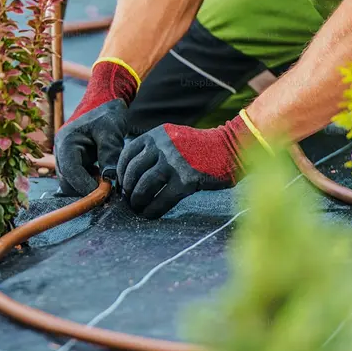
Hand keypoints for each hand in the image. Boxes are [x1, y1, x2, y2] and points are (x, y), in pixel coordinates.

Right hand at [55, 59, 138, 195]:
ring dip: (88, 186)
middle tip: (108, 192)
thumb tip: (110, 179)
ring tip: (107, 184)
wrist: (105, 101)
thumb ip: (110, 154)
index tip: (104, 195)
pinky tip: (103, 177)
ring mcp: (66, 156)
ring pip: (72, 182)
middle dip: (86, 189)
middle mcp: (61, 151)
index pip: (71, 172)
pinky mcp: (73, 160)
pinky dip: (89, 181)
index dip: (85, 186)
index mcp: (66, 142)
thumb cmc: (107, 113)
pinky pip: (78, 178)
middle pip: (67, 181)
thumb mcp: (111, 131)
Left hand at [116, 113, 257, 217]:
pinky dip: (153, 210)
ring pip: (144, 186)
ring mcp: (174, 163)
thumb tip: (132, 173)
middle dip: (128, 189)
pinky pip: (162, 199)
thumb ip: (153, 150)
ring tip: (138, 208)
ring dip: (138, 201)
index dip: (121, 172)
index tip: (122, 184)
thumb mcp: (172, 138)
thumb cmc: (200, 148)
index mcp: (156, 135)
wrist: (230, 147)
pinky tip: (151, 215)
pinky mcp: (186, 180)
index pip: (127, 154)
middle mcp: (162, 147)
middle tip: (129, 200)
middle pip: (133, 172)